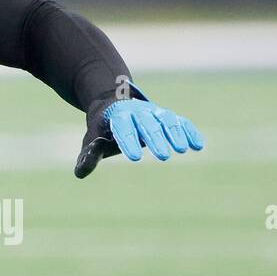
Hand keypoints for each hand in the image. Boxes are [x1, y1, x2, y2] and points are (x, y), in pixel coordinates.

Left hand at [75, 95, 204, 178]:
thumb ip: (88, 155)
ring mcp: (153, 111)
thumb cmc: (102, 127)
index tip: (133, 157)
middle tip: (162, 156)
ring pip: (165, 120)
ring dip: (174, 133)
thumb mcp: (91, 138)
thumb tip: (79, 173)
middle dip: (154, 139)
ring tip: (181, 150)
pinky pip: (180, 121)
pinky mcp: (166, 116)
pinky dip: (189, 131)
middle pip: (146, 123)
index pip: (122, 127)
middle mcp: (137, 111)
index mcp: (116, 115)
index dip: (127, 140)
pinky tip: (198, 145)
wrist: (112, 102)